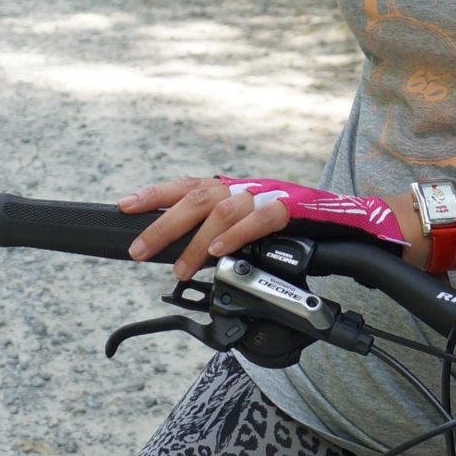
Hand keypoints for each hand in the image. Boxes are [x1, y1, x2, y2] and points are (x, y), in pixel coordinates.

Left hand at [117, 177, 277, 281]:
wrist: (330, 212)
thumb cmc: (279, 220)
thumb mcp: (240, 221)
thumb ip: (212, 232)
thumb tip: (178, 255)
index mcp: (225, 189)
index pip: (183, 187)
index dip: (153, 194)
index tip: (125, 206)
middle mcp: (239, 189)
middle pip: (195, 199)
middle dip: (163, 226)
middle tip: (140, 251)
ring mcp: (262, 196)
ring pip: (222, 211)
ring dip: (196, 242)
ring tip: (180, 269)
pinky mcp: (286, 209)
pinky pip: (259, 219)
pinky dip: (236, 235)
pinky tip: (219, 252)